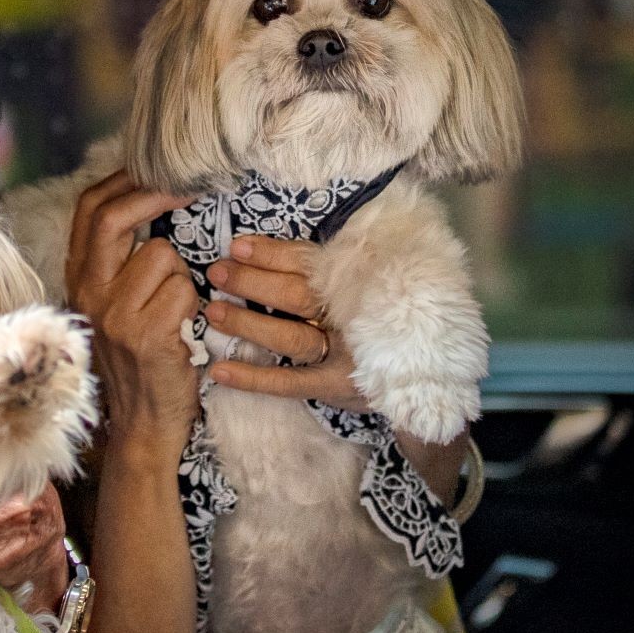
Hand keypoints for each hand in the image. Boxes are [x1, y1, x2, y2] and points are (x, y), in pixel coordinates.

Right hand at [65, 171, 201, 446]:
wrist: (142, 424)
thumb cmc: (140, 360)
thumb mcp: (115, 305)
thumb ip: (120, 262)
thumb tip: (148, 201)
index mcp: (80, 279)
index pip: (88, 209)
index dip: (122, 180)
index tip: (157, 167)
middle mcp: (89, 292)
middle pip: (112, 217)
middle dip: (154, 193)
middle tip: (189, 186)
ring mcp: (114, 314)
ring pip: (162, 255)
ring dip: (182, 274)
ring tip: (177, 307)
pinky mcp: (145, 334)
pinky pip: (183, 290)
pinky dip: (194, 305)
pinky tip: (185, 330)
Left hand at [203, 234, 365, 410]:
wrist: (420, 366)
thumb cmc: (378, 312)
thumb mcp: (366, 279)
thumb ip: (334, 264)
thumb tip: (270, 245)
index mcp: (359, 282)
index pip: (311, 263)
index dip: (272, 254)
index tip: (238, 246)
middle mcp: (353, 317)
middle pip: (297, 296)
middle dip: (253, 283)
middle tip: (217, 273)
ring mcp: (345, 355)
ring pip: (291, 337)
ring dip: (248, 323)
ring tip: (213, 312)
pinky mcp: (334, 386)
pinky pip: (289, 383)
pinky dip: (253, 379)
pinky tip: (220, 371)